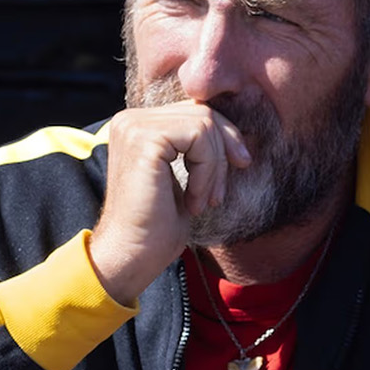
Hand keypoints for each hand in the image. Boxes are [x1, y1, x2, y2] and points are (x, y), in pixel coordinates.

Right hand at [89, 103, 249, 303]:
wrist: (131, 257)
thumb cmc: (157, 227)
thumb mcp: (184, 176)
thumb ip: (197, 147)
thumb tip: (234, 132)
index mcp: (138, 126)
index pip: (195, 112)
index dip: (224, 138)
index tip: (238, 167)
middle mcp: (131, 119)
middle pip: (202, 112)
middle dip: (224, 151)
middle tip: (218, 195)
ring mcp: (134, 125)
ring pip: (204, 123)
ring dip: (215, 168)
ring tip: (203, 201)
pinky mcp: (143, 138)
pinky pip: (199, 136)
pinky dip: (207, 171)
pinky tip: (194, 201)